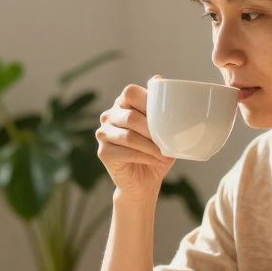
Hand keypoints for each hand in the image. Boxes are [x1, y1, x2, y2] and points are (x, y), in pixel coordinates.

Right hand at [96, 83, 174, 198]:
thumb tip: (166, 88)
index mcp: (123, 104)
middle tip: (168, 141)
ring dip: (151, 146)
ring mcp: (103, 134)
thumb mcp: (164, 130)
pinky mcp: (103, 152)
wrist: (144, 182)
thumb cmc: (156, 152)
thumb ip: (163, 110)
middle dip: (153, 130)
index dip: (148, 101)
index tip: (167, 115)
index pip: (131, 92)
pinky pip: (125, 152)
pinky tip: (157, 160)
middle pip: (130, 116)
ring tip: (165, 154)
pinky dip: (145, 157)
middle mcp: (109, 116)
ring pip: (129, 136)